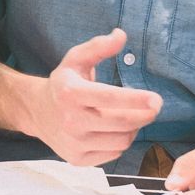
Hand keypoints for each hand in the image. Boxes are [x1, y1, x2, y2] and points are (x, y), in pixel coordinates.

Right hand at [22, 28, 161, 164]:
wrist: (36, 111)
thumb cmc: (63, 83)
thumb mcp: (76, 59)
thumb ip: (99, 46)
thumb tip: (121, 35)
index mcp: (70, 93)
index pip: (110, 98)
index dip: (137, 99)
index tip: (157, 99)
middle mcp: (70, 121)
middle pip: (121, 123)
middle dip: (144, 115)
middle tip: (154, 108)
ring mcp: (73, 143)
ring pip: (121, 141)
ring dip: (133, 129)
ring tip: (132, 117)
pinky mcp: (77, 159)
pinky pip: (113, 154)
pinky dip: (121, 142)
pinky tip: (117, 130)